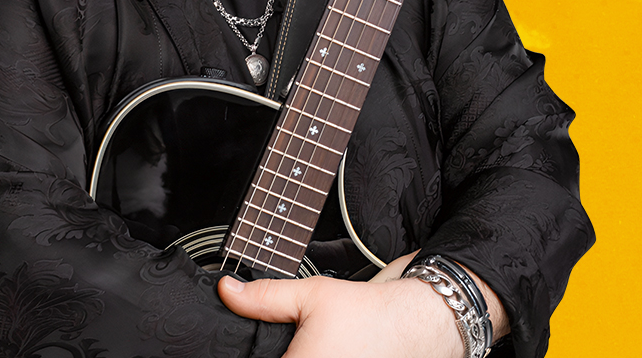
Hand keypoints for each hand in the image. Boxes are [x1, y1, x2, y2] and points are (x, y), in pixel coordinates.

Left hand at [217, 254, 462, 357]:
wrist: (414, 324)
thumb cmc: (367, 314)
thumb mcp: (310, 295)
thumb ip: (264, 297)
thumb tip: (227, 290)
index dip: (252, 354)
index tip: (261, 345)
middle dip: (277, 353)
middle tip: (287, 342)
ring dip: (293, 356)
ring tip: (310, 343)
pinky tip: (324, 350)